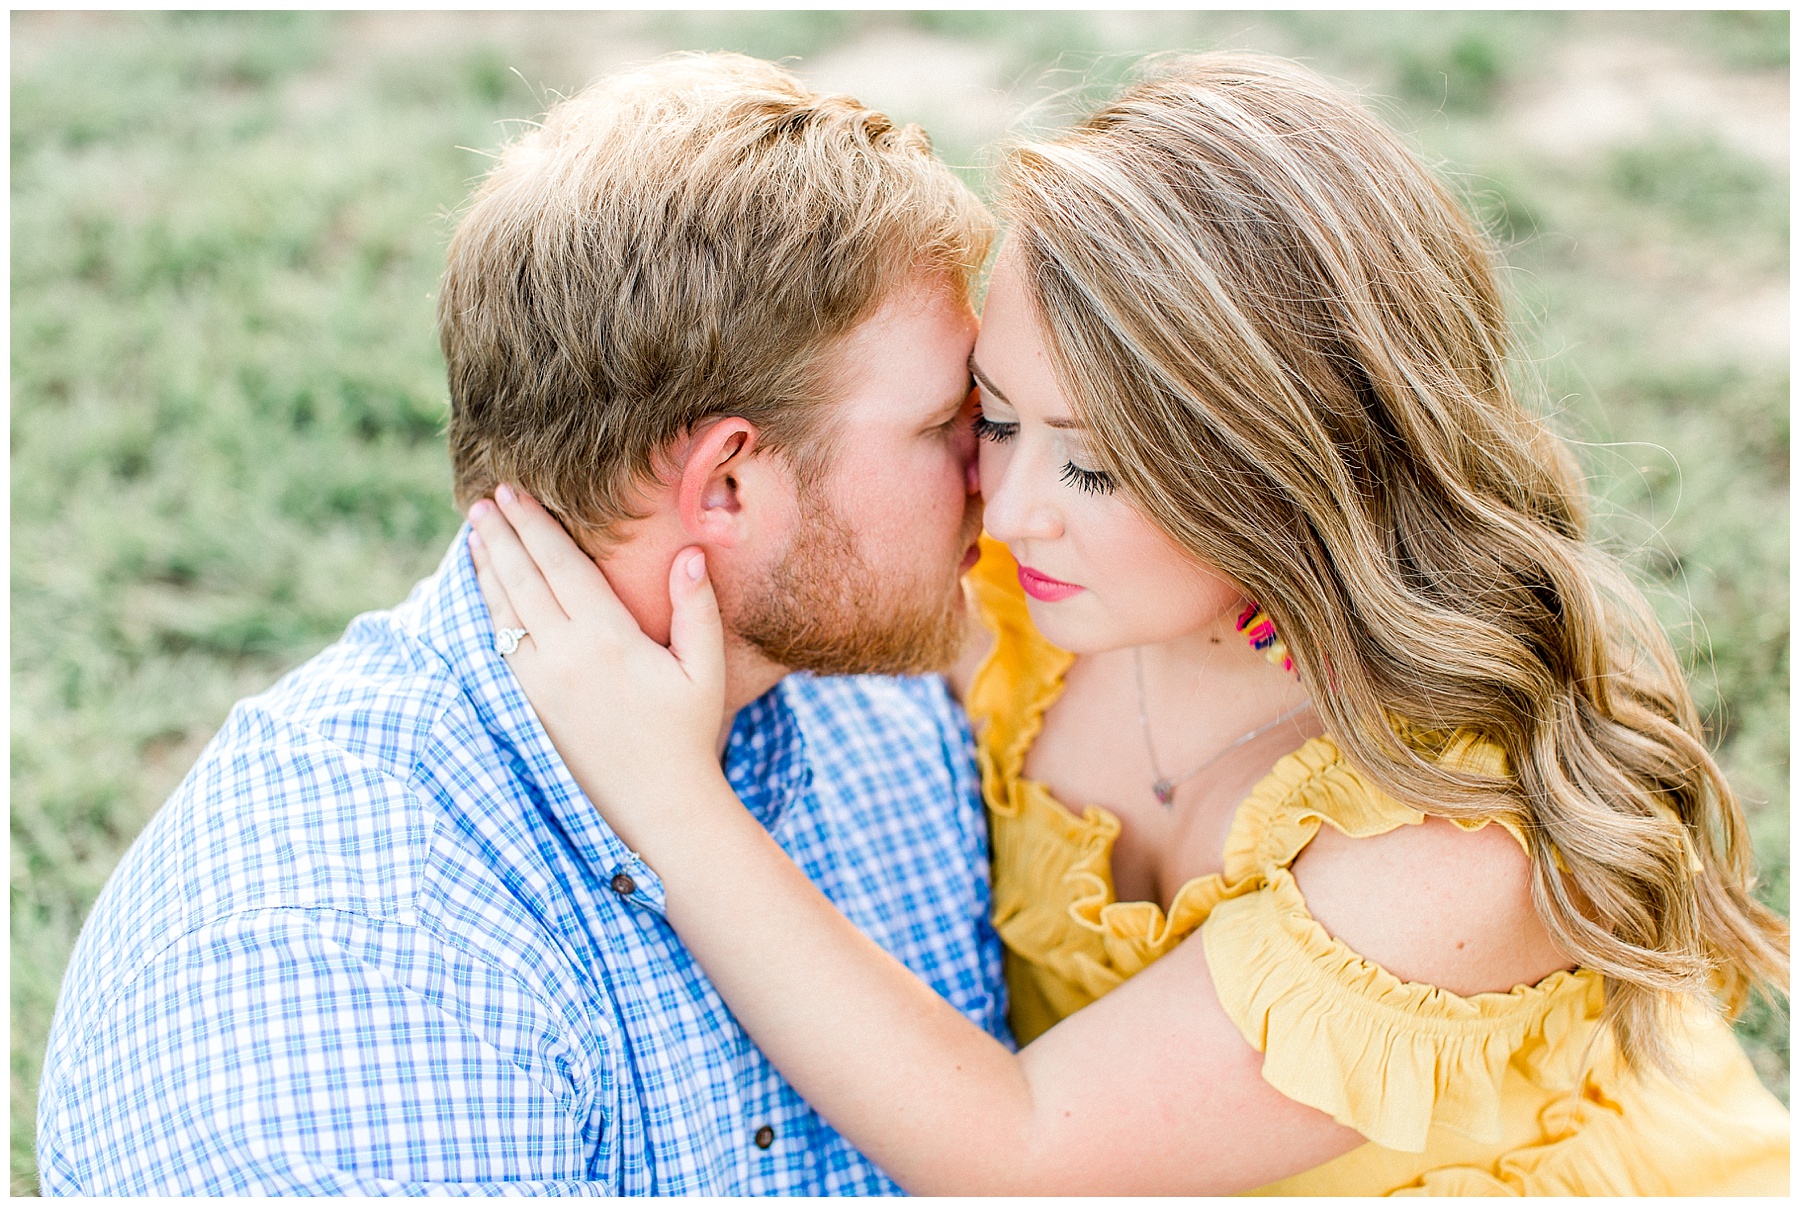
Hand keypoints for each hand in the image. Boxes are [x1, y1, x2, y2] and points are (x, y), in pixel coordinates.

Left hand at [467, 485, 730, 844]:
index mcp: (608, 639)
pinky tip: (486, 589)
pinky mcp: (532, 704)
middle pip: (523, 580)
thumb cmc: (688, 730)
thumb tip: (688, 553)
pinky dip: (490, 608)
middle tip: (484, 499)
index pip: (560, 566)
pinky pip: (501, 644)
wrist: (659, 802)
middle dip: (502, 536)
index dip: (534, 527)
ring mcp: (541, 683)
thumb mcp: (705, 667)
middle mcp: (565, 657)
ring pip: (504, 611)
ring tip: (476, 532)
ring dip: (488, 568)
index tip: (514, 494)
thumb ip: (696, 607)